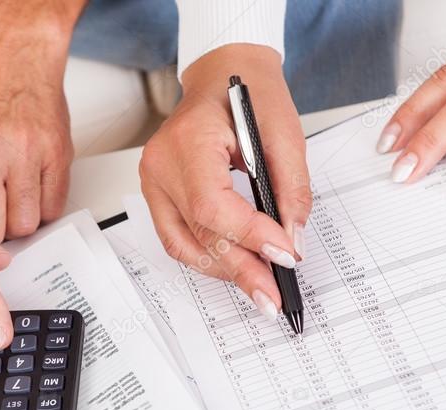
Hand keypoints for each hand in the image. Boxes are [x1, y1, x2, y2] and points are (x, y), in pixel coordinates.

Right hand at [139, 44, 310, 318]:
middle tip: (273, 297)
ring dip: (224, 270)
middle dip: (241, 268)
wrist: (224, 76)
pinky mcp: (159, 196)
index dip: (249, 237)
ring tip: (260, 288)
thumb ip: (291, 188)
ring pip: (184, 246)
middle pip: (199, 233)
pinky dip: (209, 258)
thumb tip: (292, 238)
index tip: (286, 255)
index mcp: (188, 140)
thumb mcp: (284, 133)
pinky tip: (236, 267)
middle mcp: (161, 165)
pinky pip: (179, 240)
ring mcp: (153, 183)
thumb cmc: (250, 95)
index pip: (211, 205)